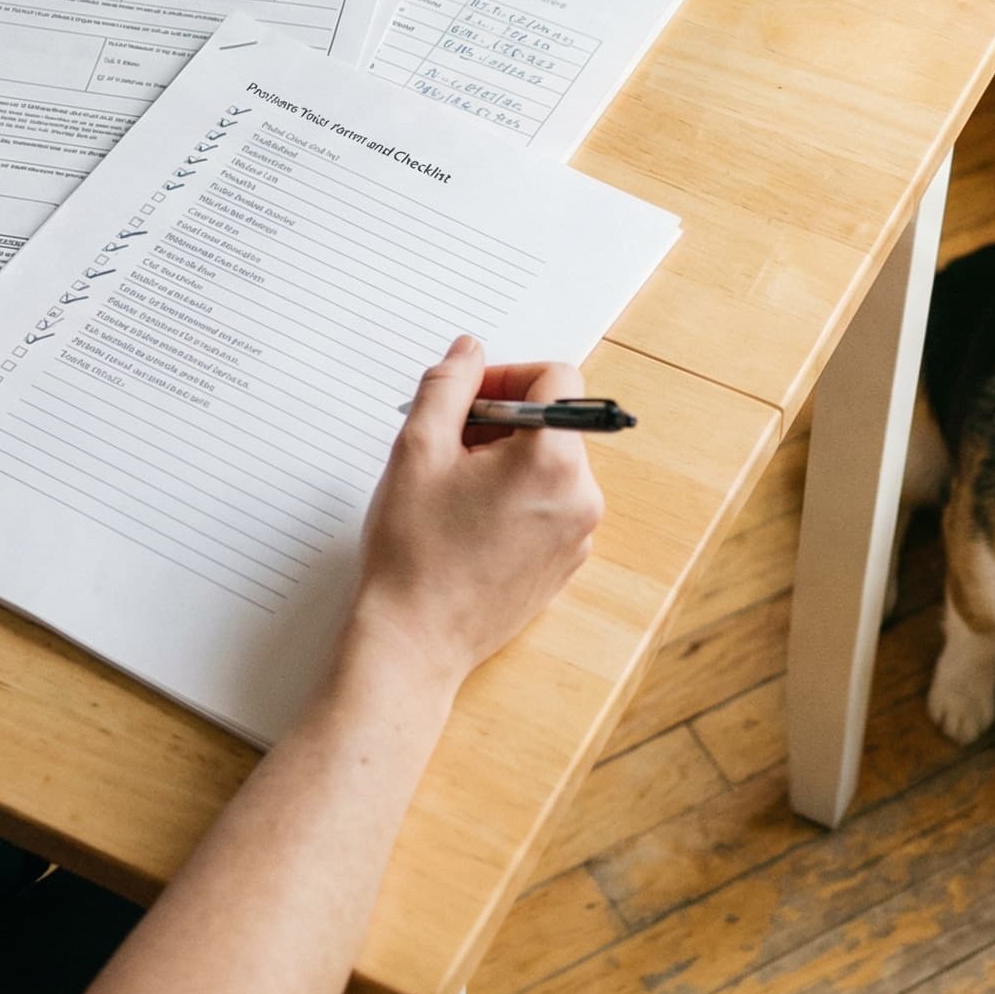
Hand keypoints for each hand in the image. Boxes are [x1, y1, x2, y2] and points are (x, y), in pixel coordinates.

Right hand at [347, 336, 602, 691]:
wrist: (414, 642)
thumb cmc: (413, 552)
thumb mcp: (417, 449)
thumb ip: (448, 385)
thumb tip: (470, 351)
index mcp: (553, 460)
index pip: (556, 378)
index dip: (506, 375)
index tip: (466, 398)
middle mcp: (581, 496)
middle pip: (552, 423)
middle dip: (499, 421)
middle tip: (446, 446)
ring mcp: (578, 535)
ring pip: (549, 465)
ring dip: (504, 460)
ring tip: (451, 489)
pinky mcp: (564, 563)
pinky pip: (548, 506)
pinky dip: (514, 498)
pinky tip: (467, 521)